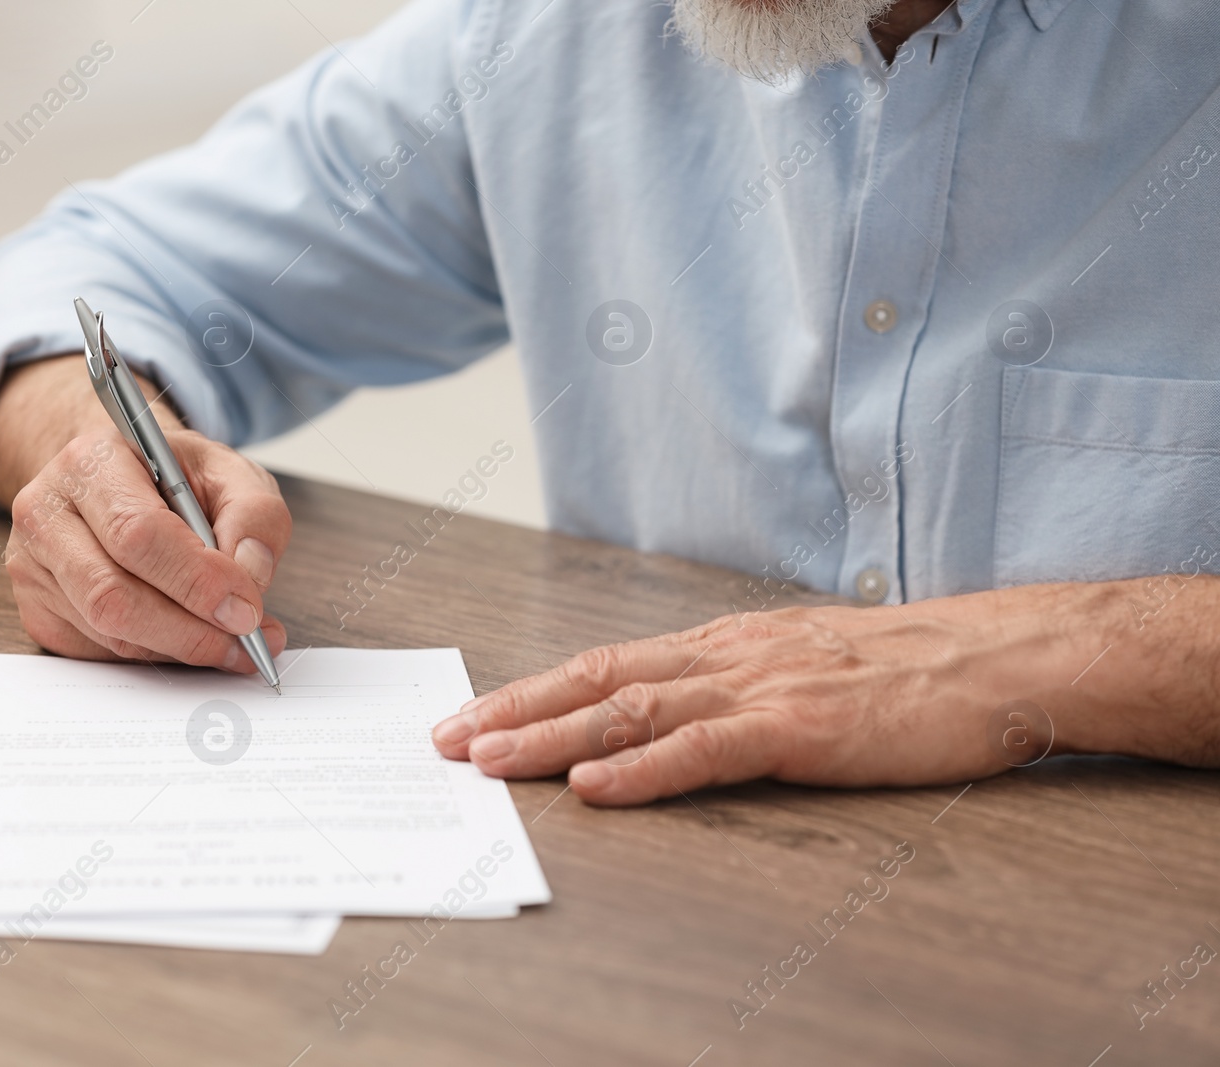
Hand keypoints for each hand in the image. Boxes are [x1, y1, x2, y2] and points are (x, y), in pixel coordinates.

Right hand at [0, 356, 289, 669]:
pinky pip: (101, 652)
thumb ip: (255, 516)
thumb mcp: (230, 473)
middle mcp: (47, 513)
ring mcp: (33, 567)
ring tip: (232, 643)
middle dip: (190, 630)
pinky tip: (186, 636)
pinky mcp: (38, 610)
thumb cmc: (175, 478)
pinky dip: (156, 654)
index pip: (137, 533)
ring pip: (108, 632)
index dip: (196, 580)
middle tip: (246, 639)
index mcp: (92, 462)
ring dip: (180, 648)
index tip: (246, 609)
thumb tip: (249, 576)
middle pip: (113, 595)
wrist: (123, 481)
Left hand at [431, 581, 1216, 805]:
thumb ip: (735, 684)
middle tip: (448, 739)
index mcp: (724, 644)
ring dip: (553, 737)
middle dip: (515, 710)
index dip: (534, 689)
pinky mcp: (800, 725)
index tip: (475, 713)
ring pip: (633, 709)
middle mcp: (727, 655)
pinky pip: (706, 748)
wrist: (994, 658)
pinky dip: (643, 768)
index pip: (606, 662)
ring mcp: (761, 685)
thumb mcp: (800, 665)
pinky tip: (596, 784)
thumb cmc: (903, 669)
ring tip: (491, 759)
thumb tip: (668, 712)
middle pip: (598, 678)